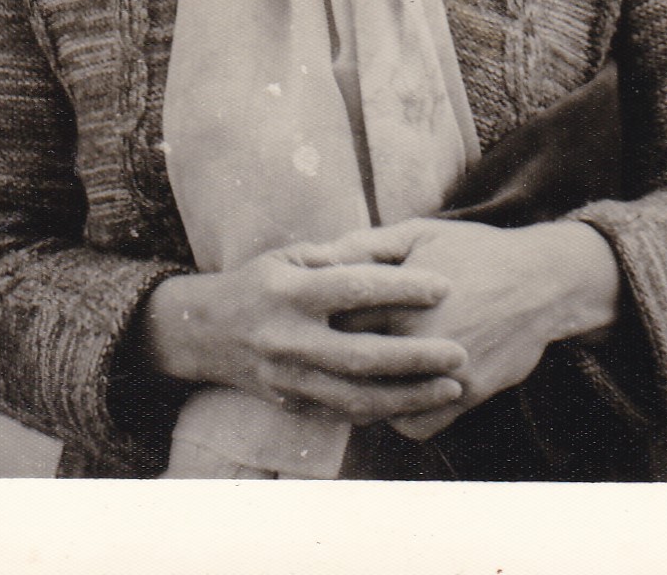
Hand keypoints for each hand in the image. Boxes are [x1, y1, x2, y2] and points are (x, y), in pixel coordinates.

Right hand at [141, 240, 466, 426]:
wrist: (206, 332)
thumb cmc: (261, 283)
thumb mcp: (292, 256)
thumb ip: (341, 256)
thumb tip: (394, 252)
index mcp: (288, 293)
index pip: (352, 288)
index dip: (400, 287)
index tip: (444, 285)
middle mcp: (287, 339)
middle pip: (361, 355)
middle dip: (415, 357)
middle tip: (460, 352)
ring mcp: (289, 378)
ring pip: (357, 397)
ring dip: (409, 395)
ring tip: (452, 386)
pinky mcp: (293, 404)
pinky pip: (345, 413)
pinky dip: (385, 411)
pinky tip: (419, 403)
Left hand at [308, 217, 620, 440]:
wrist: (540, 280)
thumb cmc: (474, 252)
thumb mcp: (420, 233)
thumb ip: (367, 244)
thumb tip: (319, 255)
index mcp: (398, 299)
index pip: (337, 321)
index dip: (321, 321)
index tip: (314, 319)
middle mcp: (417, 341)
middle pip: (352, 365)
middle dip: (334, 360)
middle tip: (326, 351)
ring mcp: (442, 374)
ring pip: (380, 403)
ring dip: (363, 393)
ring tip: (356, 377)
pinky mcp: (466, 396)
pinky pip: (417, 425)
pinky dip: (401, 417)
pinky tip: (394, 395)